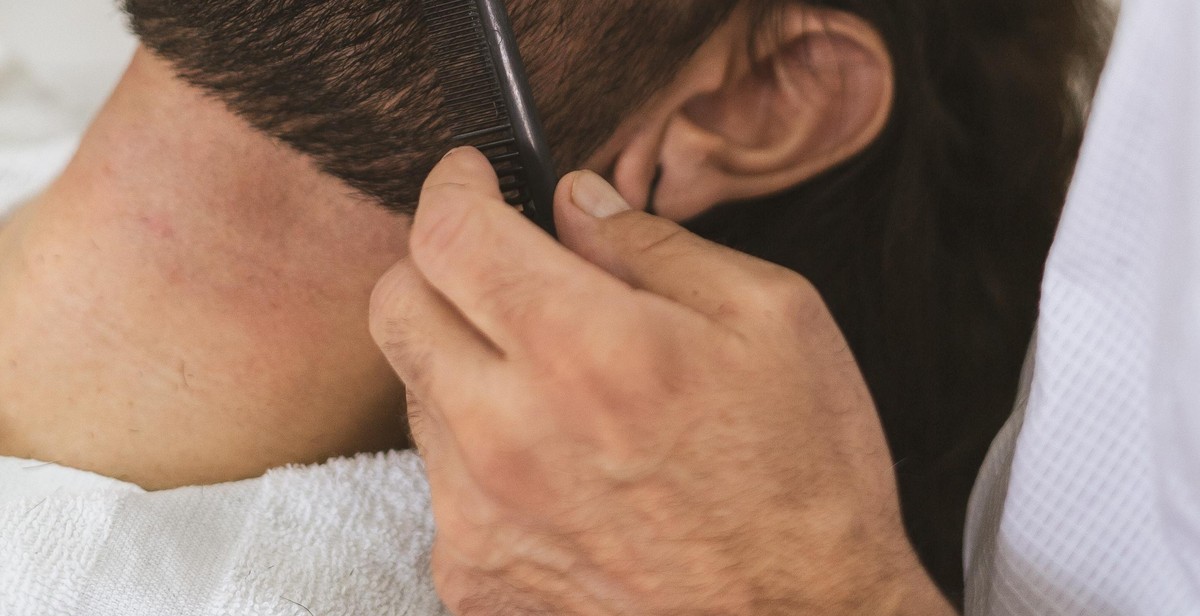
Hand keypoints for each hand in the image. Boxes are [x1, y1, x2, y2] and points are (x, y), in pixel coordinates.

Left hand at [370, 148, 952, 614]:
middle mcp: (508, 430)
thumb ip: (655, 247)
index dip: (453, 186)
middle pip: (397, 305)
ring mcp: (479, 512)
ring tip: (553, 383)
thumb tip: (575, 205)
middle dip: (436, 264)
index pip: (450, 233)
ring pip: (415, 391)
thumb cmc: (803, 478)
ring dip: (464, 360)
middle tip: (496, 266)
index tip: (472, 177)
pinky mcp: (475, 571)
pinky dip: (481, 448)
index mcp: (585, 348)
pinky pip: (442, 479)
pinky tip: (557, 462)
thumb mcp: (771, 319)